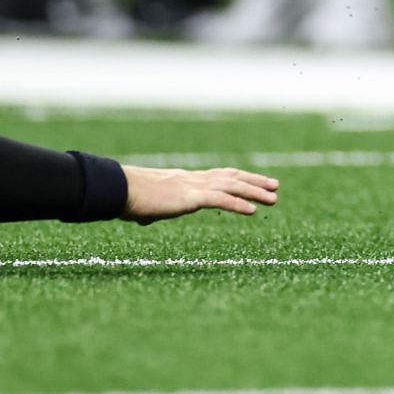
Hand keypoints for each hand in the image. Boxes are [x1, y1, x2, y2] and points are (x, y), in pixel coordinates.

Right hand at [122, 165, 278, 224]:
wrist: (118, 189)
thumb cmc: (127, 198)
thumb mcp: (144, 206)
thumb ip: (150, 210)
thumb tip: (143, 217)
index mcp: (185, 180)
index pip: (219, 176)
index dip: (239, 178)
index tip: (255, 181)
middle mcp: (193, 179)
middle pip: (232, 177)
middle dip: (255, 181)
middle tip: (275, 186)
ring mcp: (192, 186)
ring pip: (232, 186)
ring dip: (255, 192)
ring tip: (273, 198)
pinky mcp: (189, 197)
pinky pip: (220, 200)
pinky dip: (238, 203)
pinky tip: (253, 210)